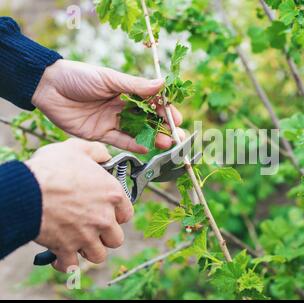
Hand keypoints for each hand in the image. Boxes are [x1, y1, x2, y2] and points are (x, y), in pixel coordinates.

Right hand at [26, 139, 132, 271]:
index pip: (127, 214)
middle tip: (93, 229)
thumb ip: (96, 152)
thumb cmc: (52, 168)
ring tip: (79, 243)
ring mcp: (87, 235)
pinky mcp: (67, 248)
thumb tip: (105, 155)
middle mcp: (104, 218)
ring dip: (89, 251)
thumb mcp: (77, 149)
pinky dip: (65, 264)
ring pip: (99, 255)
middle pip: (116, 239)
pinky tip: (60, 256)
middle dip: (105, 237)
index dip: (117, 215)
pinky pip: (72, 266)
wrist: (26, 190)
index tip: (108, 213)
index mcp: (112, 194)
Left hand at [32, 60, 183, 153]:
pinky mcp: (100, 134)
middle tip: (178, 136)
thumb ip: (135, 85)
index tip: (177, 117)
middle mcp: (122, 107)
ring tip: (168, 143)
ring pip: (137, 132)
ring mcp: (112, 121)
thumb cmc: (79, 76)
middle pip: (148, 120)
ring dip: (153, 138)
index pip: (152, 102)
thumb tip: (163, 84)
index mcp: (126, 91)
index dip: (165, 110)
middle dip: (164, 128)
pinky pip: (120, 141)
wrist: (48, 87)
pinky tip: (147, 148)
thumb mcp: (109, 78)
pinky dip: (134, 145)